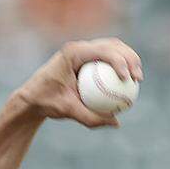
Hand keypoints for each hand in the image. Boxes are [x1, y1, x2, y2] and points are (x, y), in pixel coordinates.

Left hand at [13, 38, 143, 128]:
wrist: (31, 97)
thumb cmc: (46, 102)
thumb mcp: (67, 111)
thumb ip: (91, 117)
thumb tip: (116, 122)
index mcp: (72, 53)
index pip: (104, 51)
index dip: (121, 61)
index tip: (128, 79)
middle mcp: (78, 47)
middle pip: (113, 45)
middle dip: (131, 59)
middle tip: (137, 79)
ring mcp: (83, 50)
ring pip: (113, 48)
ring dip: (129, 60)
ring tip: (136, 79)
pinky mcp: (86, 57)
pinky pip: (108, 58)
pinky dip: (120, 66)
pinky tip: (127, 82)